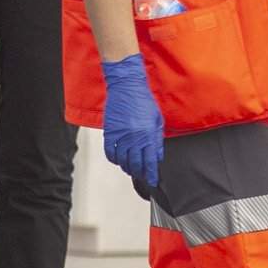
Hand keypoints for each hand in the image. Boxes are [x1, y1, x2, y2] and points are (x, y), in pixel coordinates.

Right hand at [99, 54, 164, 197]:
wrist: (127, 86)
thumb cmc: (143, 100)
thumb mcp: (157, 119)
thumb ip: (157, 140)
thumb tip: (157, 156)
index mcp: (148, 135)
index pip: (150, 162)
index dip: (151, 174)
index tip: (153, 181)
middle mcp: (134, 138)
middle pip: (135, 164)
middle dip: (139, 173)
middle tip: (142, 176)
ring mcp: (121, 136)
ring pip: (122, 161)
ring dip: (127, 168)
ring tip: (131, 169)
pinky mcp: (110, 132)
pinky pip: (109, 152)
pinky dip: (114, 159)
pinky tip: (118, 160)